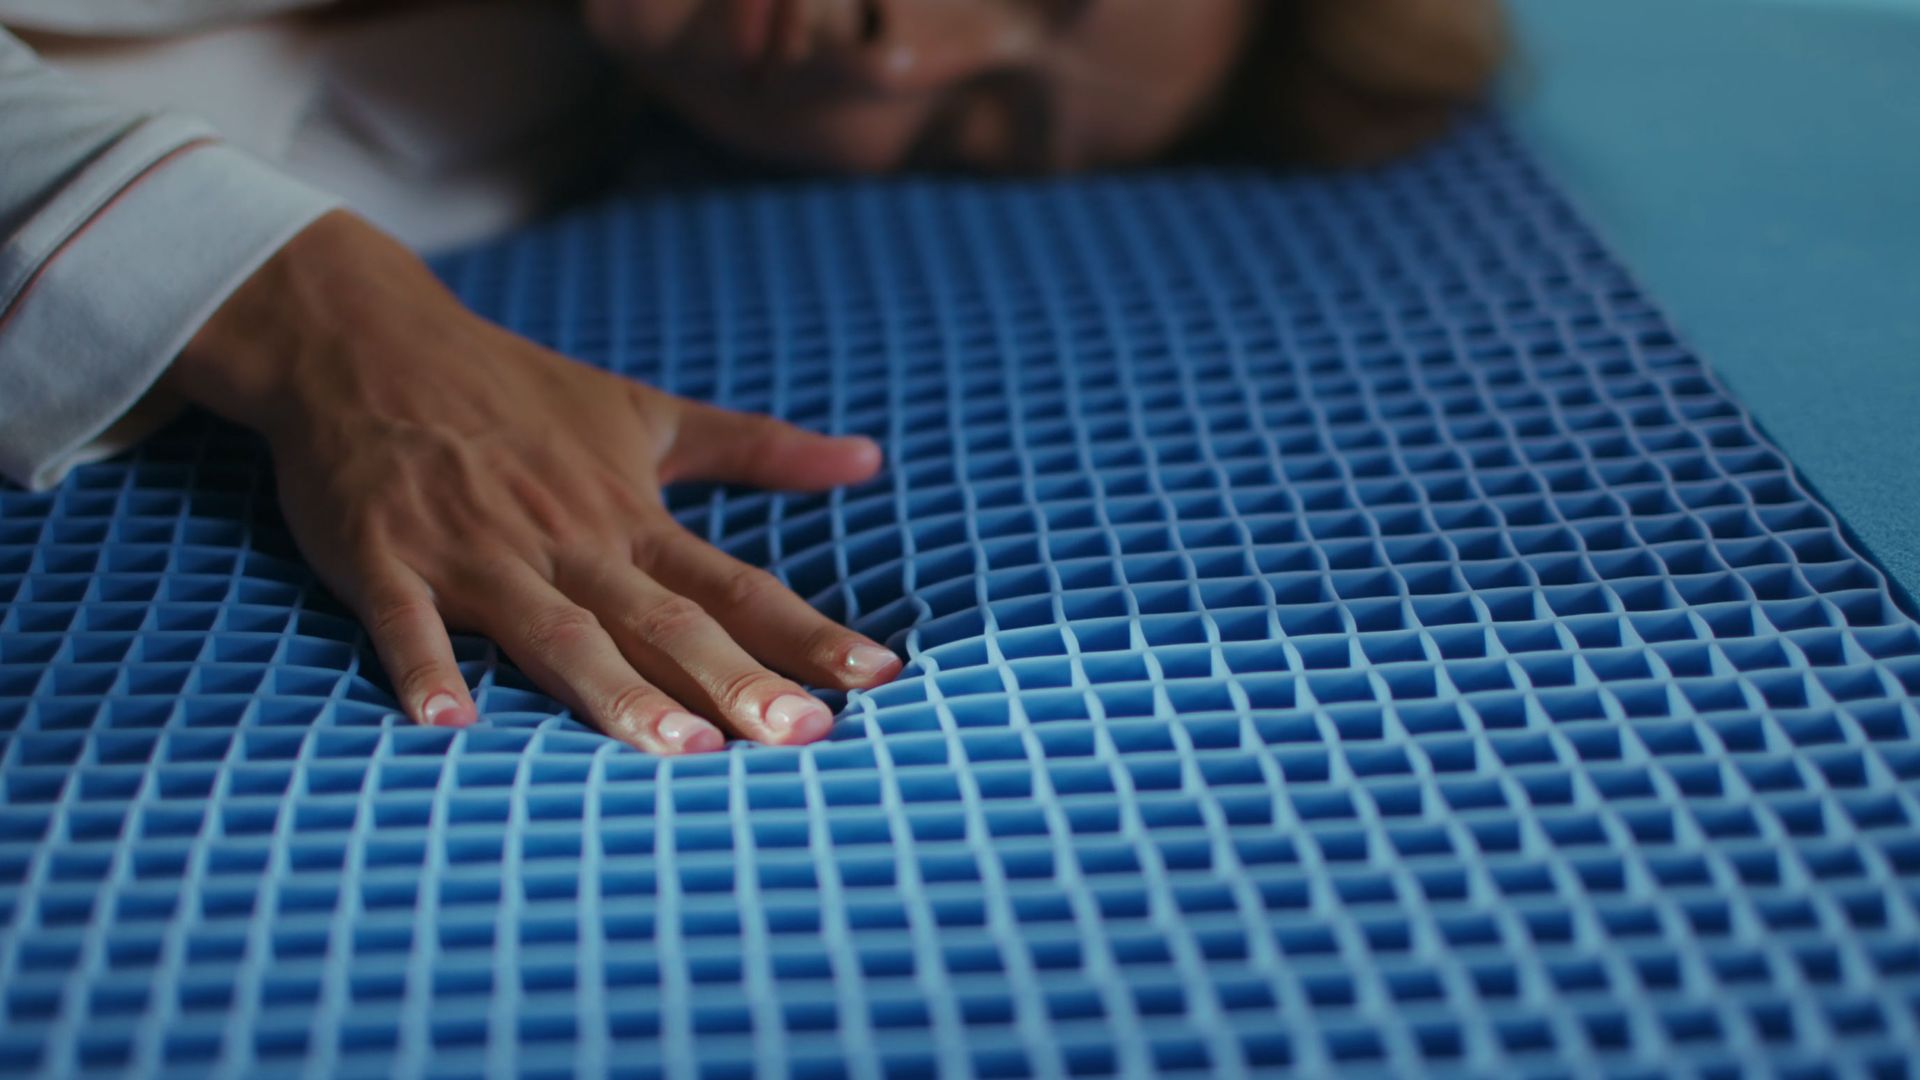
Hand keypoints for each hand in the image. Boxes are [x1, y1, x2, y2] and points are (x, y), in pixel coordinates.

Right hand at [167, 210, 901, 753]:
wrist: (363, 337)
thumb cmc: (515, 388)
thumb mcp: (645, 412)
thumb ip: (756, 447)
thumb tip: (868, 459)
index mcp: (629, 517)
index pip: (734, 586)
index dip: (805, 633)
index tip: (877, 679)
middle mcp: (567, 540)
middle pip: (664, 622)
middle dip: (735, 681)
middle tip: (803, 735)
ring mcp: (476, 551)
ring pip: (557, 631)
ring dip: (615, 691)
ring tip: (678, 750)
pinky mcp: (384, 556)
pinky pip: (406, 621)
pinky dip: (426, 668)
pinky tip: (449, 728)